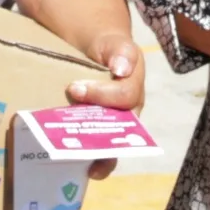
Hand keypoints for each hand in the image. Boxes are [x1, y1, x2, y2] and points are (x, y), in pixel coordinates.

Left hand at [68, 31, 145, 179]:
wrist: (96, 52)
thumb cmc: (106, 49)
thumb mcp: (114, 43)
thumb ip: (120, 51)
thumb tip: (121, 68)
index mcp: (134, 84)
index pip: (126, 95)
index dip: (102, 95)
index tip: (75, 88)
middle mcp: (130, 109)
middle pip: (123, 129)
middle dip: (104, 137)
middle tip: (78, 141)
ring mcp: (116, 124)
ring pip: (114, 145)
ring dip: (99, 155)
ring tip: (85, 165)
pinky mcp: (102, 133)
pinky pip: (101, 150)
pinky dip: (90, 159)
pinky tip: (77, 166)